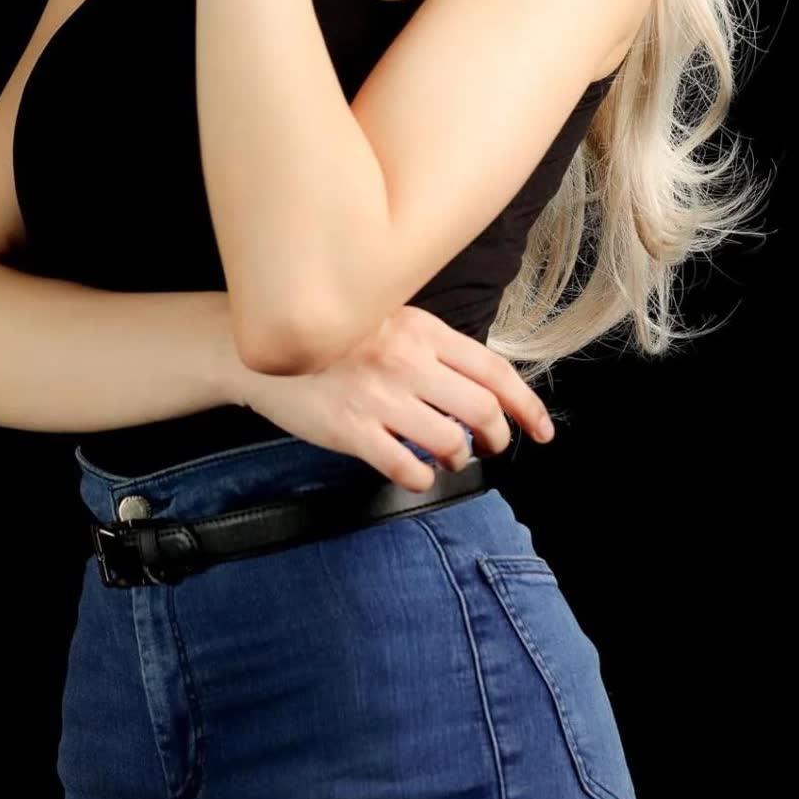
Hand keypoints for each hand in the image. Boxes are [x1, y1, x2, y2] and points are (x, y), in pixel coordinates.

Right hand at [237, 305, 555, 492]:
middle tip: (490, 446)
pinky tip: (415, 471)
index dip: (527, 406)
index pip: (494, 370)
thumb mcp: (387, 321)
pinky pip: (406, 467)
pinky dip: (421, 478)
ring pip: (449, 442)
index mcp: (422, 331)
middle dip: (496, 437)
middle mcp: (407, 362)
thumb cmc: (330, 339)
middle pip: (481, 410)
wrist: (258, 350)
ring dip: (459, 458)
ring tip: (449, 458)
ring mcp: (379, 397)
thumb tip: (479, 383)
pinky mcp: (352, 430)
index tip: (541, 430)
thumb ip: (432, 346)